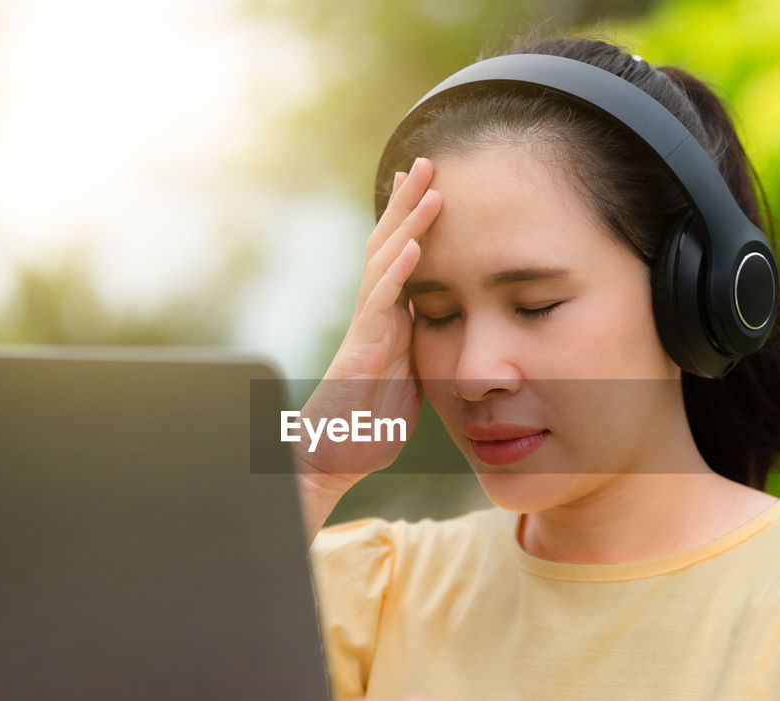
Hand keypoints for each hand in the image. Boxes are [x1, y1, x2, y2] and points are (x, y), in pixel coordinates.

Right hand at [298, 157, 442, 486]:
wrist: (332, 463)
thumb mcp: (409, 386)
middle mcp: (374, 318)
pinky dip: (398, 273)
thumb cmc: (367, 430)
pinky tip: (414, 246)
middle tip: (428, 158)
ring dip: (408, 223)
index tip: (431, 183)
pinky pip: (380, 305)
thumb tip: (446, 339)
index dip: (414, 221)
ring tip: (430, 186)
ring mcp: (365, 331)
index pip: (402, 260)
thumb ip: (422, 355)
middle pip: (390, 246)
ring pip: (384, 264)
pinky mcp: (360, 351)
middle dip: (408, 202)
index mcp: (389, 323)